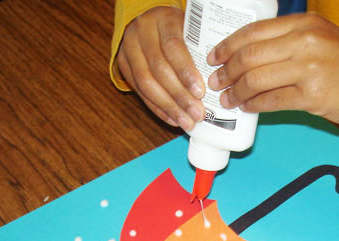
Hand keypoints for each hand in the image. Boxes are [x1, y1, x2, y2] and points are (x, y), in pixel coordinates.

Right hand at [117, 6, 204, 130]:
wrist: (149, 20)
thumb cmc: (177, 28)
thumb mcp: (190, 30)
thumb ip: (199, 51)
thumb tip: (215, 85)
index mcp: (163, 19)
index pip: (173, 47)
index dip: (186, 72)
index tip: (200, 92)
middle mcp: (142, 32)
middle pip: (158, 69)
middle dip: (180, 96)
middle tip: (197, 114)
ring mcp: (129, 48)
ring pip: (146, 83)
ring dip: (168, 107)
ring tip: (186, 122)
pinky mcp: (123, 64)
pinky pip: (139, 91)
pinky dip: (157, 108)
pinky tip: (172, 119)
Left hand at [207, 13, 338, 127]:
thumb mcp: (321, 39)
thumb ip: (289, 41)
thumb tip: (248, 55)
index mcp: (305, 23)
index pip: (254, 31)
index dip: (228, 45)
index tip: (214, 56)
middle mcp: (305, 41)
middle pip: (250, 55)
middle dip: (227, 70)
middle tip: (216, 80)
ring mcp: (309, 68)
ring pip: (256, 79)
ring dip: (236, 91)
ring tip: (228, 98)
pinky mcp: (312, 95)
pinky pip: (271, 101)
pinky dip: (254, 106)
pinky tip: (247, 108)